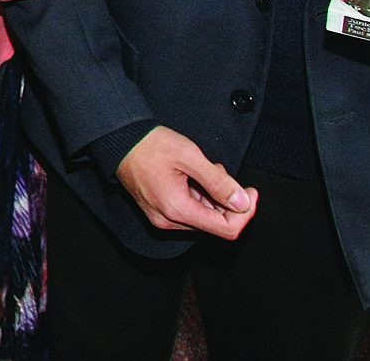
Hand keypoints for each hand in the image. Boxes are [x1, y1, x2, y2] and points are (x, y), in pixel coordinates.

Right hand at [115, 126, 257, 239]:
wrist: (119, 140)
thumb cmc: (149, 145)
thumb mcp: (190, 157)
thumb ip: (218, 182)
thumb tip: (243, 202)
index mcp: (177, 209)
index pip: (226, 229)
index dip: (245, 212)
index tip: (250, 192)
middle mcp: (169, 220)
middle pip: (216, 224)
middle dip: (228, 201)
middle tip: (223, 173)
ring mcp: (162, 217)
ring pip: (204, 218)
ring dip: (214, 198)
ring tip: (208, 171)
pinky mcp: (159, 211)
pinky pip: (189, 213)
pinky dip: (200, 197)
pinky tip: (196, 178)